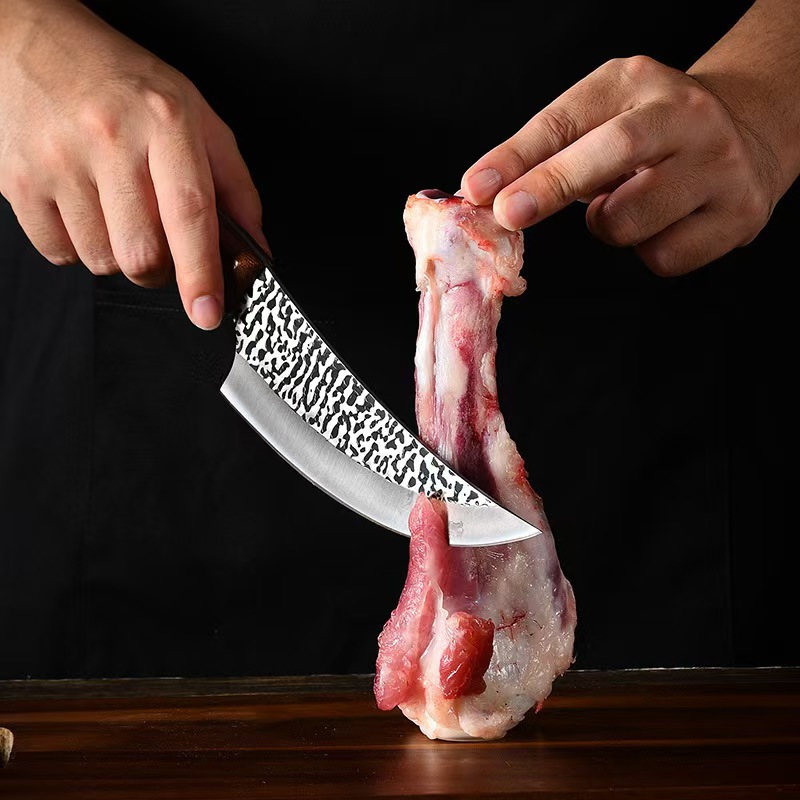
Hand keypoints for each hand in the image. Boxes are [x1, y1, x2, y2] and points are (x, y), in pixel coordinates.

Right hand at [0, 0, 265, 328]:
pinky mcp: (18, 179)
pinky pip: (59, 253)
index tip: (207, 312)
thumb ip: (235, 188)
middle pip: (142, 253)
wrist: (39, 46)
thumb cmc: (129, 86)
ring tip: (118, 210)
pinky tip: (85, 208)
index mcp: (166, 121)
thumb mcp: (199, 120)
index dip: (200, 273)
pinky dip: (79, 247)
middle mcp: (109, 138)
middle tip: (161, 241)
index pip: (190, 213)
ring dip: (119, 255)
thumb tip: (255, 252)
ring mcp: (57, 159)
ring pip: (101, 261)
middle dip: (160, 269)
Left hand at [460, 55, 782, 276]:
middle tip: (508, 214)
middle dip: (553, 184)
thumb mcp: (599, 124)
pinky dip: (647, 251)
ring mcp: (719, 165)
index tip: (476, 188)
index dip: (517, 156)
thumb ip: (546, 155)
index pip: (567, 118)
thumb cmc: (648, 141)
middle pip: (615, 149)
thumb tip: (483, 196)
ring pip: (634, 217)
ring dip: (607, 226)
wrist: (744, 140)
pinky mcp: (738, 214)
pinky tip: (661, 224)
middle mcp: (685, 116)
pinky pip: (663, 256)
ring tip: (622, 206)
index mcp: (636, 84)